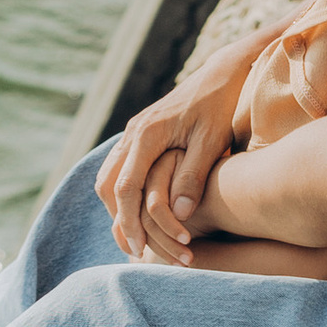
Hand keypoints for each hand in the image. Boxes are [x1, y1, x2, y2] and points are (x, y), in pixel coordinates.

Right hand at [97, 77, 232, 257]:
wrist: (220, 76)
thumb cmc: (220, 108)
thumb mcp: (211, 142)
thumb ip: (193, 176)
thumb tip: (179, 214)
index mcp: (147, 134)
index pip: (125, 186)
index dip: (129, 221)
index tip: (140, 249)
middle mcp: (133, 133)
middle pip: (107, 184)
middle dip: (117, 219)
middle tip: (135, 250)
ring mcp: (134, 132)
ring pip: (108, 176)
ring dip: (117, 207)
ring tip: (136, 236)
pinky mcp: (140, 134)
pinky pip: (119, 167)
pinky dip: (122, 192)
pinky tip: (139, 210)